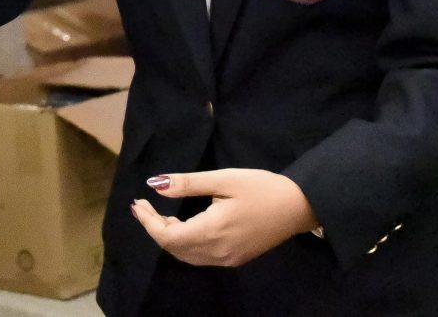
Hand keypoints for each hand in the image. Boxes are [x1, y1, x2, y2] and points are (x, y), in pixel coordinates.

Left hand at [130, 168, 318, 266]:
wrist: (299, 206)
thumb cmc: (261, 187)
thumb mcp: (224, 178)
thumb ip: (188, 184)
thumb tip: (155, 185)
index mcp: (212, 232)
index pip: (168, 237)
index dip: (149, 222)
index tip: (138, 203)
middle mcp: (217, 252)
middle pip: (175, 249)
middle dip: (156, 229)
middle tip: (146, 206)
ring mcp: (227, 259)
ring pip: (187, 256)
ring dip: (170, 237)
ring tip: (160, 214)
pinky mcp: (235, 258)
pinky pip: (201, 257)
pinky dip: (185, 243)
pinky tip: (184, 226)